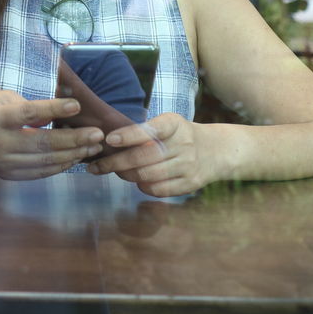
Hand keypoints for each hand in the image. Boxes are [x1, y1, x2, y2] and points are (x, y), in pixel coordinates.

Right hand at [0, 90, 103, 179]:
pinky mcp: (9, 175)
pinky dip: (60, 166)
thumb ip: (28, 105)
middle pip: (43, 143)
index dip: (54, 110)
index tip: (77, 106)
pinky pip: (40, 172)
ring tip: (93, 146)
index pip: (29, 114)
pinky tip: (75, 157)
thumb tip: (58, 114)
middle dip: (74, 139)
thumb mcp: (1, 98)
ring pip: (45, 161)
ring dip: (73, 154)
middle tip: (97, 134)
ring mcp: (4, 162)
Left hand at [86, 113, 218, 196]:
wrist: (216, 150)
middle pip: (143, 157)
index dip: (129, 135)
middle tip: (96, 166)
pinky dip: (143, 186)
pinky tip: (137, 180)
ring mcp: (188, 165)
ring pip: (148, 175)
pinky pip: (159, 189)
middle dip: (115, 162)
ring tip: (115, 171)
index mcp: (174, 123)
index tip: (110, 139)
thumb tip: (107, 142)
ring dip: (126, 175)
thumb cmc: (179, 135)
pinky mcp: (190, 183)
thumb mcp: (167, 123)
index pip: (150, 130)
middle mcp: (183, 144)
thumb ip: (143, 131)